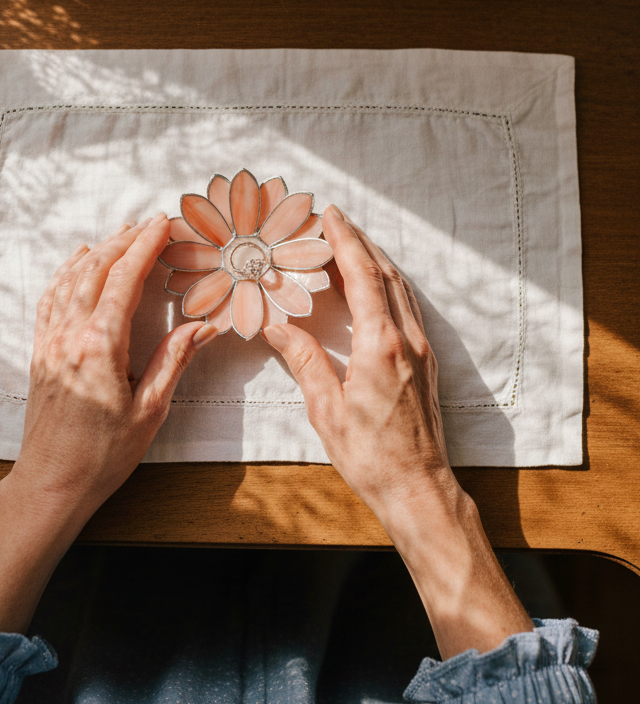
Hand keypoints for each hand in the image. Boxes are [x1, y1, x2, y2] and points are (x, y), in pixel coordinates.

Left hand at [0, 216, 216, 631]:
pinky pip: (51, 299)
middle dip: (123, 241)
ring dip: (96, 252)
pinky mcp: (41, 353)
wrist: (52, 482)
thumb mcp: (149, 411)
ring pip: (70, 280)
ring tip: (119, 235)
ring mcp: (50, 342)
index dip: (144, 247)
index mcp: (100, 347)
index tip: (161, 224)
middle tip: (148, 223)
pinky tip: (76, 265)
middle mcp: (70, 336)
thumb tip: (203, 327)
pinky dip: (66, 274)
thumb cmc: (102, 455)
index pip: (123, 280)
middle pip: (95, 270)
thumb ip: (173, 361)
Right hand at [264, 206, 531, 657]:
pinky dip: (388, 287)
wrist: (418, 487)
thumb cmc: (372, 456)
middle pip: (385, 274)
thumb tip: (277, 326)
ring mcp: (422, 350)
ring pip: (400, 289)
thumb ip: (304, 360)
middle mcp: (407, 340)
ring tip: (348, 247)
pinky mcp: (427, 363)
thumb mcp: (326, 409)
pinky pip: (407, 309)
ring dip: (375, 262)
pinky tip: (373, 289)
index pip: (362, 276)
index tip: (329, 215)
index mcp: (380, 345)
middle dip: (359, 243)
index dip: (345, 241)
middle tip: (332, 222)